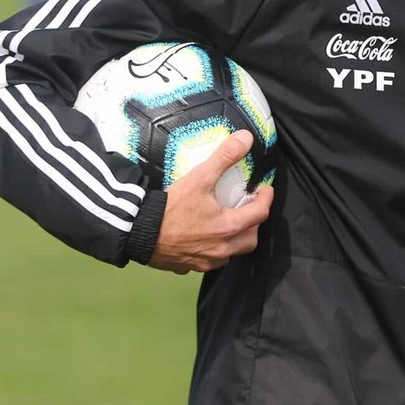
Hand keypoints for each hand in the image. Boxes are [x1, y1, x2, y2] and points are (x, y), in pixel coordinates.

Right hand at [148, 130, 273, 274]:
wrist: (138, 231)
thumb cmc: (169, 208)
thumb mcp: (199, 177)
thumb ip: (224, 157)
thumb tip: (246, 138)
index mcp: (228, 227)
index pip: (260, 214)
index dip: (266, 199)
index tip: (265, 190)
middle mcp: (221, 249)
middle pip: (250, 239)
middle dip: (253, 224)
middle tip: (248, 208)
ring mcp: (205, 261)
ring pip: (231, 253)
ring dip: (234, 239)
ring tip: (227, 223)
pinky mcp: (188, 266)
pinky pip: (209, 261)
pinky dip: (213, 250)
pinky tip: (204, 238)